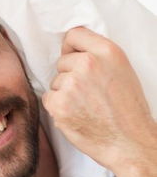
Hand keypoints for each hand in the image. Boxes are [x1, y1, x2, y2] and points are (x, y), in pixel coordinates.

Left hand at [42, 27, 155, 169]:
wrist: (129, 142)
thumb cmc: (127, 109)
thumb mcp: (120, 70)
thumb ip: (97, 56)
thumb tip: (70, 50)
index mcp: (107, 51)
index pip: (73, 35)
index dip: (72, 49)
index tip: (76, 60)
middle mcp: (88, 64)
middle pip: (61, 61)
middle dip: (70, 75)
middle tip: (89, 93)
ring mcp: (71, 84)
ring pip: (55, 81)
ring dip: (64, 93)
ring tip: (86, 106)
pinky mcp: (58, 103)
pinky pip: (48, 98)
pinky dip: (58, 107)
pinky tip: (76, 114)